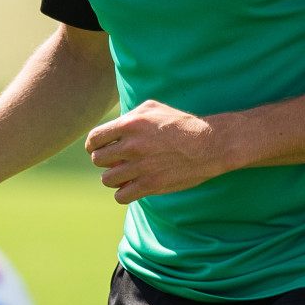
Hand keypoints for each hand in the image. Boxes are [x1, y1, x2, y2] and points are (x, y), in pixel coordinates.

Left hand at [85, 99, 233, 203]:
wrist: (210, 143)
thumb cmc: (181, 124)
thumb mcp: (153, 109)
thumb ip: (128, 117)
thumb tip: (110, 129)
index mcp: (130, 124)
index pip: (94, 139)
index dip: (93, 146)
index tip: (100, 149)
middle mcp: (132, 145)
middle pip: (98, 160)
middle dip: (105, 162)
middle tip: (117, 161)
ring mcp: (140, 166)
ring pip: (107, 180)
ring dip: (114, 178)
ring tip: (126, 174)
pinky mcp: (150, 185)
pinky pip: (120, 196)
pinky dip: (123, 193)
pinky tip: (133, 187)